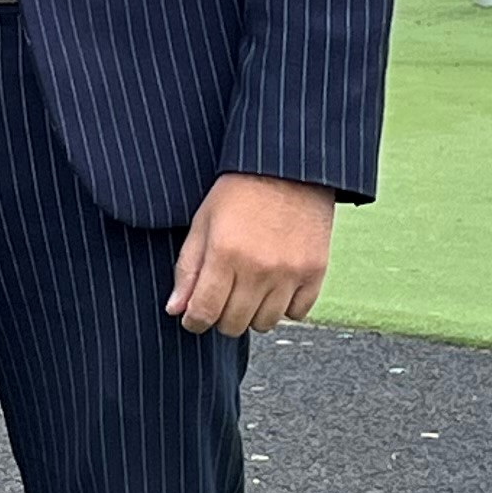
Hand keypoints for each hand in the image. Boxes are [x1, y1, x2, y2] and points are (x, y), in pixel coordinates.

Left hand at [166, 174, 332, 336]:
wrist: (288, 168)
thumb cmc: (240, 190)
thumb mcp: (203, 222)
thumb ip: (188, 268)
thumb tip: (176, 309)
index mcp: (225, 254)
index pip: (204, 312)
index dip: (194, 321)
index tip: (193, 318)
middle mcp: (258, 268)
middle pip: (233, 324)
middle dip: (220, 317)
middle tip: (221, 299)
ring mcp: (290, 273)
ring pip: (265, 323)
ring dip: (252, 313)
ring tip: (248, 290)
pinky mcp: (315, 272)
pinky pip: (297, 313)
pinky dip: (284, 306)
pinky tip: (275, 286)